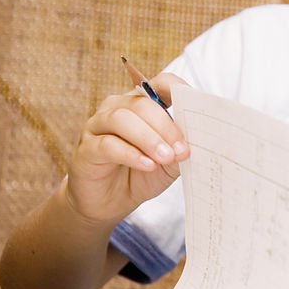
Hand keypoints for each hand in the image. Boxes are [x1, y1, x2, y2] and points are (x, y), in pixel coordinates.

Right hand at [65, 73, 188, 224]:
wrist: (110, 203)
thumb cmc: (141, 176)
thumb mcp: (169, 163)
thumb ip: (181, 149)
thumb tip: (202, 140)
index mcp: (141, 106)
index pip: (158, 85)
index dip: (175, 89)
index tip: (193, 106)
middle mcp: (117, 109)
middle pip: (141, 104)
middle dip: (165, 127)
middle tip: (181, 150)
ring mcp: (98, 127)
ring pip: (121, 119)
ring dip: (148, 138)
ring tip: (165, 158)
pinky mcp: (86, 149)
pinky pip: (107, 144)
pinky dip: (130, 154)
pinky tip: (147, 165)